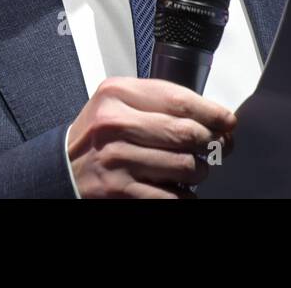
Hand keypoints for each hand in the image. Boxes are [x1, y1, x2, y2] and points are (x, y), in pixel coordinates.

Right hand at [66, 77, 236, 197]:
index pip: (179, 100)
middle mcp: (116, 124)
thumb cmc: (97, 134)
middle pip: (187, 133)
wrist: (63, 167)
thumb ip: (157, 102)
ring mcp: (118, 159)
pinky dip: (184, 195)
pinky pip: (172, 196)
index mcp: (117, 94)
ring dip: (199, 171)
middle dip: (211, 143)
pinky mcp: (120, 191)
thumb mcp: (118, 103)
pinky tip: (180, 189)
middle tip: (217, 146)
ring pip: (185, 166)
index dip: (212, 112)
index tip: (227, 121)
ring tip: (194, 168)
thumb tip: (212, 116)